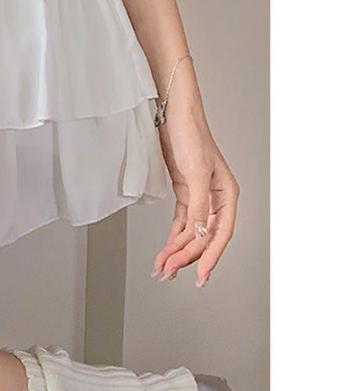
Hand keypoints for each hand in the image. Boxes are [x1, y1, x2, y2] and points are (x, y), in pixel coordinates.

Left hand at [152, 107, 239, 287]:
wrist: (173, 114)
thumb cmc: (191, 135)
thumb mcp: (195, 172)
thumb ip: (199, 206)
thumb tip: (202, 234)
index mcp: (227, 194)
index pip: (221, 234)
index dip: (210, 257)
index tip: (200, 276)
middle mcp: (215, 198)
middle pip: (203, 236)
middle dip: (186, 256)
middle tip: (168, 272)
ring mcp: (199, 196)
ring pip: (191, 232)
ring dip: (177, 250)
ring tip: (162, 267)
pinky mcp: (184, 191)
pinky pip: (181, 221)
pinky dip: (173, 236)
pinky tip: (166, 250)